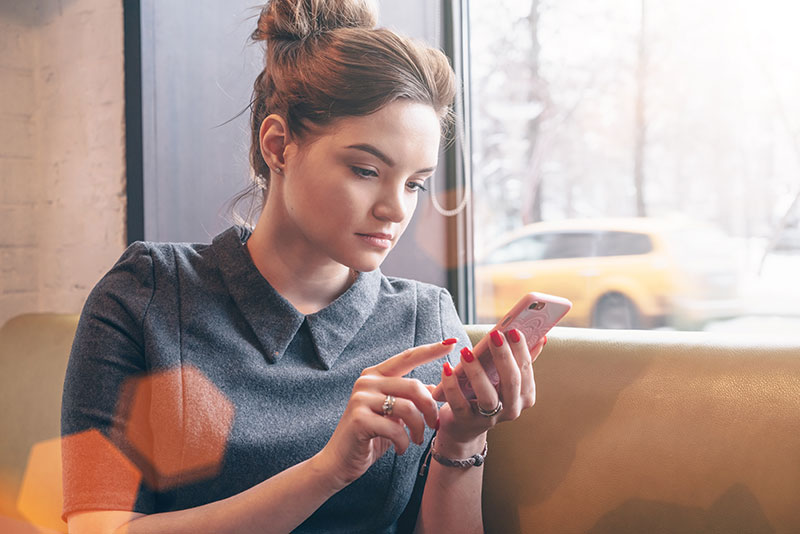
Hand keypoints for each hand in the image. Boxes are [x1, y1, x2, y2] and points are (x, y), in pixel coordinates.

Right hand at [312, 340, 456, 488]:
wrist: (340, 461)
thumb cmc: (371, 436)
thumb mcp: (395, 414)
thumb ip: (412, 399)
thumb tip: (437, 387)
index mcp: (375, 375)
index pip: (407, 357)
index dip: (431, 350)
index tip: (452, 342)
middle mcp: (367, 381)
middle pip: (413, 386)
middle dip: (430, 408)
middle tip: (434, 426)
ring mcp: (361, 398)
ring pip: (408, 407)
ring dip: (419, 428)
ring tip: (416, 440)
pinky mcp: (359, 418)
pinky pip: (396, 428)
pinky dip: (404, 442)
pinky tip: (400, 449)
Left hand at [435, 329, 543, 451]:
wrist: (464, 426)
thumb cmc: (487, 394)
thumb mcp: (506, 379)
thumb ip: (522, 360)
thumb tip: (541, 337)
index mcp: (525, 396)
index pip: (526, 370)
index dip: (520, 350)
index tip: (513, 330)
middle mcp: (511, 409)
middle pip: (511, 382)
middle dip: (503, 357)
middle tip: (494, 335)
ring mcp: (489, 418)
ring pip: (487, 397)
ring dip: (477, 372)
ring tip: (466, 352)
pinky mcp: (466, 421)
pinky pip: (459, 404)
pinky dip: (452, 385)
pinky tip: (446, 368)